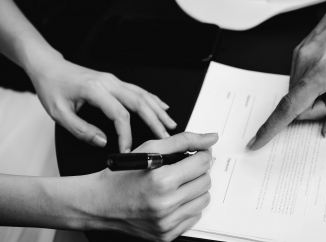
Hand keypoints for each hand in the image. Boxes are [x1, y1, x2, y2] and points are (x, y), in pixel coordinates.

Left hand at [30, 58, 175, 151]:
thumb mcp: (59, 113)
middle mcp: (109, 83)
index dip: (126, 134)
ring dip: (158, 111)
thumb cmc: (53, 87)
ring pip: (143, 95)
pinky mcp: (115, 81)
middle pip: (139, 103)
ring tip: (170, 124)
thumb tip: (102, 141)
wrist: (49, 67)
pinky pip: (139, 90)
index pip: (119, 115)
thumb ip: (81, 129)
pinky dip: (153, 99)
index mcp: (95, 90)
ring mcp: (114, 80)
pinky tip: (162, 107)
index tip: (127, 149)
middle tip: (165, 137)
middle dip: (155, 122)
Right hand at [93, 132, 217, 240]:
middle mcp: (166, 204)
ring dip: (196, 188)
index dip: (202, 154)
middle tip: (185, 168)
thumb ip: (183, 140)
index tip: (198, 153)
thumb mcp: (150, 149)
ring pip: (204, 200)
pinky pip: (194, 217)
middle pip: (205, 181)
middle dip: (199, 171)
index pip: (202, 163)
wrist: (100, 203)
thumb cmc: (123, 175)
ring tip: (179, 184)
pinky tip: (173, 199)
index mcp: (162, 180)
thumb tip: (211, 138)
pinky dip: (188, 206)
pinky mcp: (166, 235)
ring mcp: (167, 223)